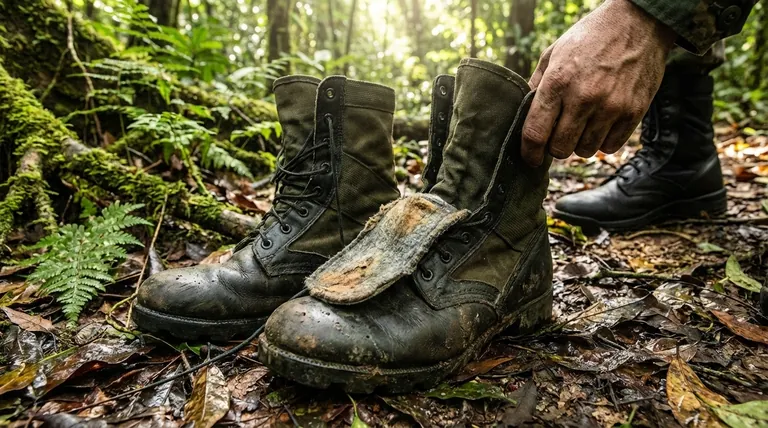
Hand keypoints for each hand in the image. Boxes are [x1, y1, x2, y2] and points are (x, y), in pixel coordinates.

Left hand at [521, 0, 675, 165]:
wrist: (638, 23)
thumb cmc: (590, 38)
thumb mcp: (554, 53)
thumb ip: (537, 85)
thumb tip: (523, 114)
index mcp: (558, 82)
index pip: (535, 133)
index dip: (529, 152)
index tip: (531, 158)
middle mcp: (583, 97)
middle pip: (560, 148)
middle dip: (556, 147)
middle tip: (559, 135)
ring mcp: (610, 106)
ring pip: (585, 150)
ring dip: (580, 144)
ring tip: (582, 126)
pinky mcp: (633, 112)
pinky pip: (610, 146)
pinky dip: (602, 142)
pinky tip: (601, 126)